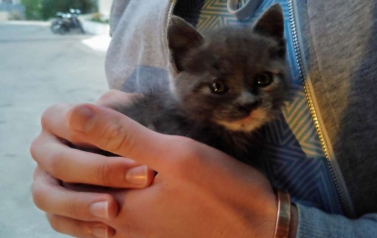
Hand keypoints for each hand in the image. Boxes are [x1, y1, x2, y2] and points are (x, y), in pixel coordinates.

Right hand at [30, 90, 154, 236]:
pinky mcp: (59, 206)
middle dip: (99, 172)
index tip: (130, 146)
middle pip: (58, 162)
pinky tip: (111, 230)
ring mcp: (49, 178)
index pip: (58, 121)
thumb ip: (112, 119)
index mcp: (59, 120)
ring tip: (114, 211)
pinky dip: (81, 226)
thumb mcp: (137, 120)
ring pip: (48, 196)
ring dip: (81, 204)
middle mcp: (49, 149)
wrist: (155, 157)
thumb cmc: (144, 128)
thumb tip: (78, 114)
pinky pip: (58, 221)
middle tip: (142, 178)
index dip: (91, 133)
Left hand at [34, 102, 277, 237]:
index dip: (81, 136)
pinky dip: (118, 191)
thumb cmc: (223, 190)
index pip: (76, 168)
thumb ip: (124, 135)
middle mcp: (123, 228)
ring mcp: (138, 236)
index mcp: (121, 206)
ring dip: (101, 173)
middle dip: (88, 153)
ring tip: (120, 148)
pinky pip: (119, 215)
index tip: (100, 113)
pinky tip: (137, 176)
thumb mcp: (177, 154)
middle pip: (83, 187)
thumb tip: (75, 113)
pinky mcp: (154, 236)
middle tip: (109, 128)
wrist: (261, 230)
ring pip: (98, 201)